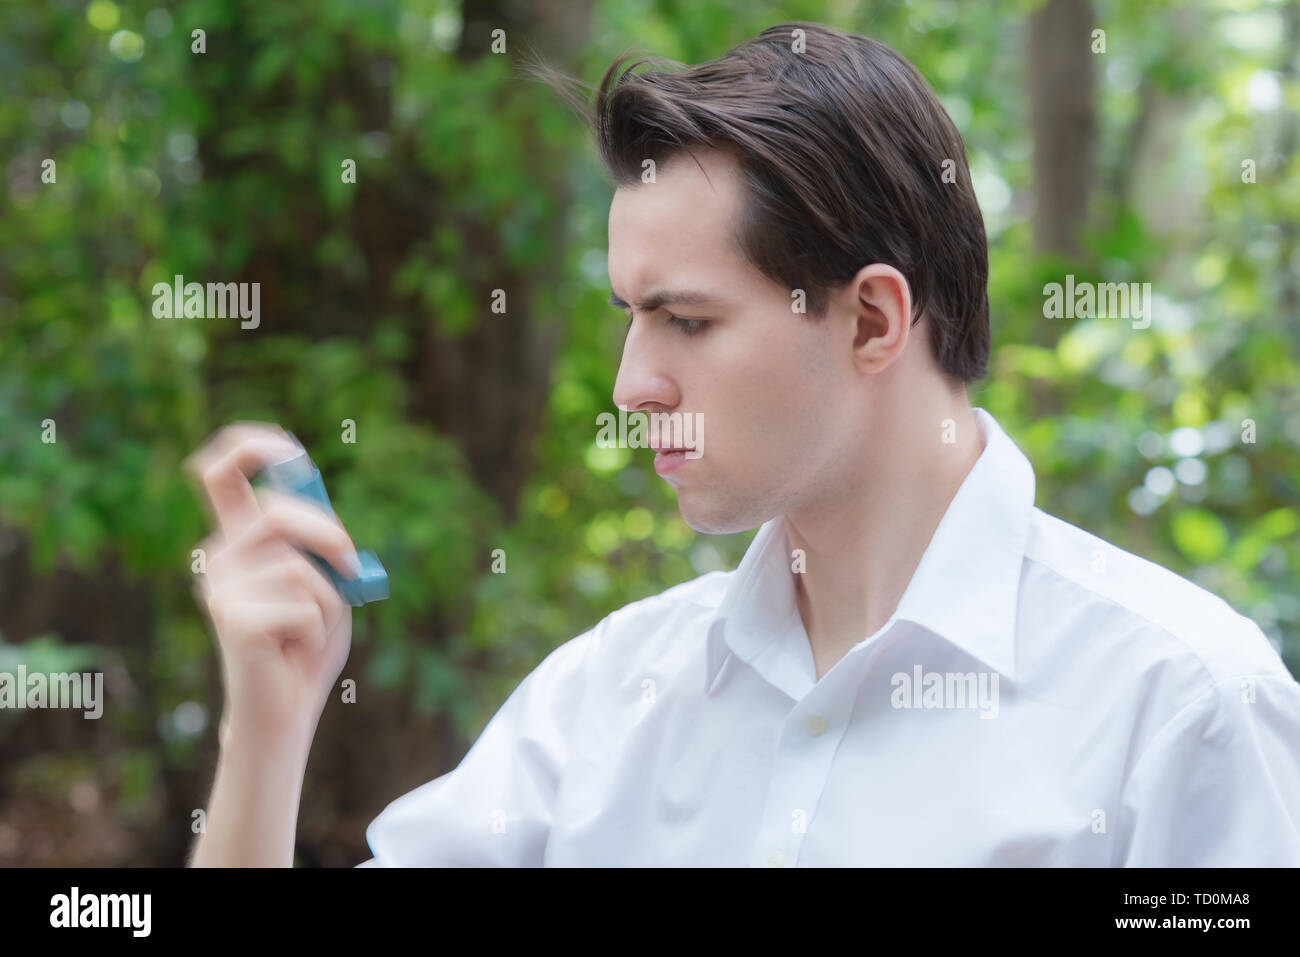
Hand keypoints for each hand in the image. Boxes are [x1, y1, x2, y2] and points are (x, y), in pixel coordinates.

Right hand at [185, 423, 359, 750]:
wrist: (284, 712)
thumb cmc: (307, 644)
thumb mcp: (327, 581)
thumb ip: (322, 545)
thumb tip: (326, 524)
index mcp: (240, 540)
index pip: (222, 473)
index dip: (250, 446)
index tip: (286, 447)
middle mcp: (219, 557)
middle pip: (278, 511)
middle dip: (330, 536)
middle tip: (352, 570)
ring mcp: (220, 588)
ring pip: (301, 566)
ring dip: (327, 600)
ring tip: (307, 630)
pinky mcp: (233, 620)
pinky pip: (303, 604)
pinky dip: (317, 629)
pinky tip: (293, 650)